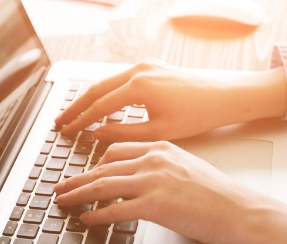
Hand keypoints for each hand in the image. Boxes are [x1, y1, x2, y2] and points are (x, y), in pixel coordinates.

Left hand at [54, 141, 286, 243]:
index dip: (95, 164)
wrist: (240, 211)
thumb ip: (162, 170)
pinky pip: (114, 209)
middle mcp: (154, 160)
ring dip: (78, 195)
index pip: (117, 151)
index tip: (83, 172)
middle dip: (78, 179)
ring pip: (103, 186)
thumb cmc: (219, 197)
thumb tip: (142, 183)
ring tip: (64, 202)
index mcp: (162, 148)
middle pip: (103, 168)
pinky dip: (96, 215)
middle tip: (61, 187)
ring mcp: (153, 182)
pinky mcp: (154, 206)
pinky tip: (86, 219)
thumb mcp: (187, 170)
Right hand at [55, 59, 286, 142]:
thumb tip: (96, 135)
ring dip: (89, 99)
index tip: (66, 132)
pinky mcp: (152, 67)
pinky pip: (120, 79)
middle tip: (60, 122)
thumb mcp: (158, 132)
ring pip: (107, 82)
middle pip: (96, 89)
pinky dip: (106, 93)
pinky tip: (100, 106)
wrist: (227, 95)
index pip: (98, 105)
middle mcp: (139, 70)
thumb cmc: (199, 115)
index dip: (79, 121)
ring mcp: (145, 65)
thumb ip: (123, 133)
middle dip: (76, 107)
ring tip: (75, 115)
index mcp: (139, 86)